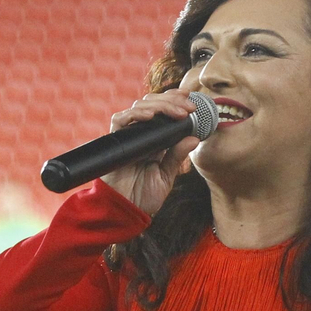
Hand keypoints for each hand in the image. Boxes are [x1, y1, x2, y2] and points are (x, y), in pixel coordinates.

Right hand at [99, 89, 200, 215]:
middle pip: (152, 103)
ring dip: (161, 105)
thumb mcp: (166, 176)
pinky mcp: (115, 141)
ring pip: (140, 106)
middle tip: (189, 107)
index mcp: (154, 139)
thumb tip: (194, 138)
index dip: (174, 100)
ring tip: (178, 112)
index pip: (162, 110)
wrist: (124, 211)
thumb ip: (177, 156)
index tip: (191, 98)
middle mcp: (140, 133)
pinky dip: (136, 114)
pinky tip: (151, 116)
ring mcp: (127, 136)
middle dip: (172, 101)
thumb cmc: (143, 196)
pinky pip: (121, 119)